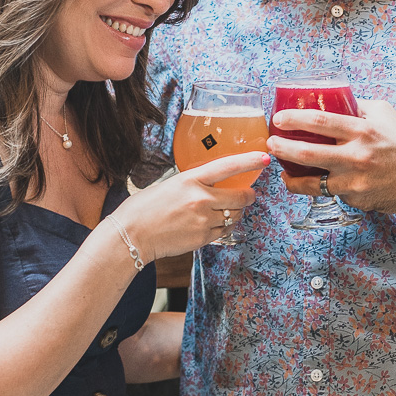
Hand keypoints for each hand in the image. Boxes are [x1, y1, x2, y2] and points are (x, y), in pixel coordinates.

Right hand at [117, 152, 269, 261]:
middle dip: (248, 196)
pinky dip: (223, 227)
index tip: (264, 157)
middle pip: (240, 196)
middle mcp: (201, 199)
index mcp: (190, 180)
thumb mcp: (169, 185)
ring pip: (235, 216)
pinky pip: (224, 231)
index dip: (249, 161)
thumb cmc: (143, 209)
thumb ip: (192, 184)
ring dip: (235, 212)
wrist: (131, 235)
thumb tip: (208, 184)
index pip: (228, 166)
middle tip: (248, 194)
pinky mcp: (203, 238)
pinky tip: (211, 224)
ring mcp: (203, 220)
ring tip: (225, 211)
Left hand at [267, 101, 395, 216]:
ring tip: (282, 171)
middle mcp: (357, 156)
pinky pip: (330, 192)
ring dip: (292, 178)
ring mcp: (354, 181)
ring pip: (313, 182)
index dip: (295, 120)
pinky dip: (319, 187)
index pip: (322, 122)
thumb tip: (334, 99)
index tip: (279, 119)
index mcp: (364, 131)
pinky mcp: (355, 199)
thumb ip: (360, 107)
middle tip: (271, 144)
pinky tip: (308, 182)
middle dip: (283, 149)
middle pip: (309, 154)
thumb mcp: (386, 115)